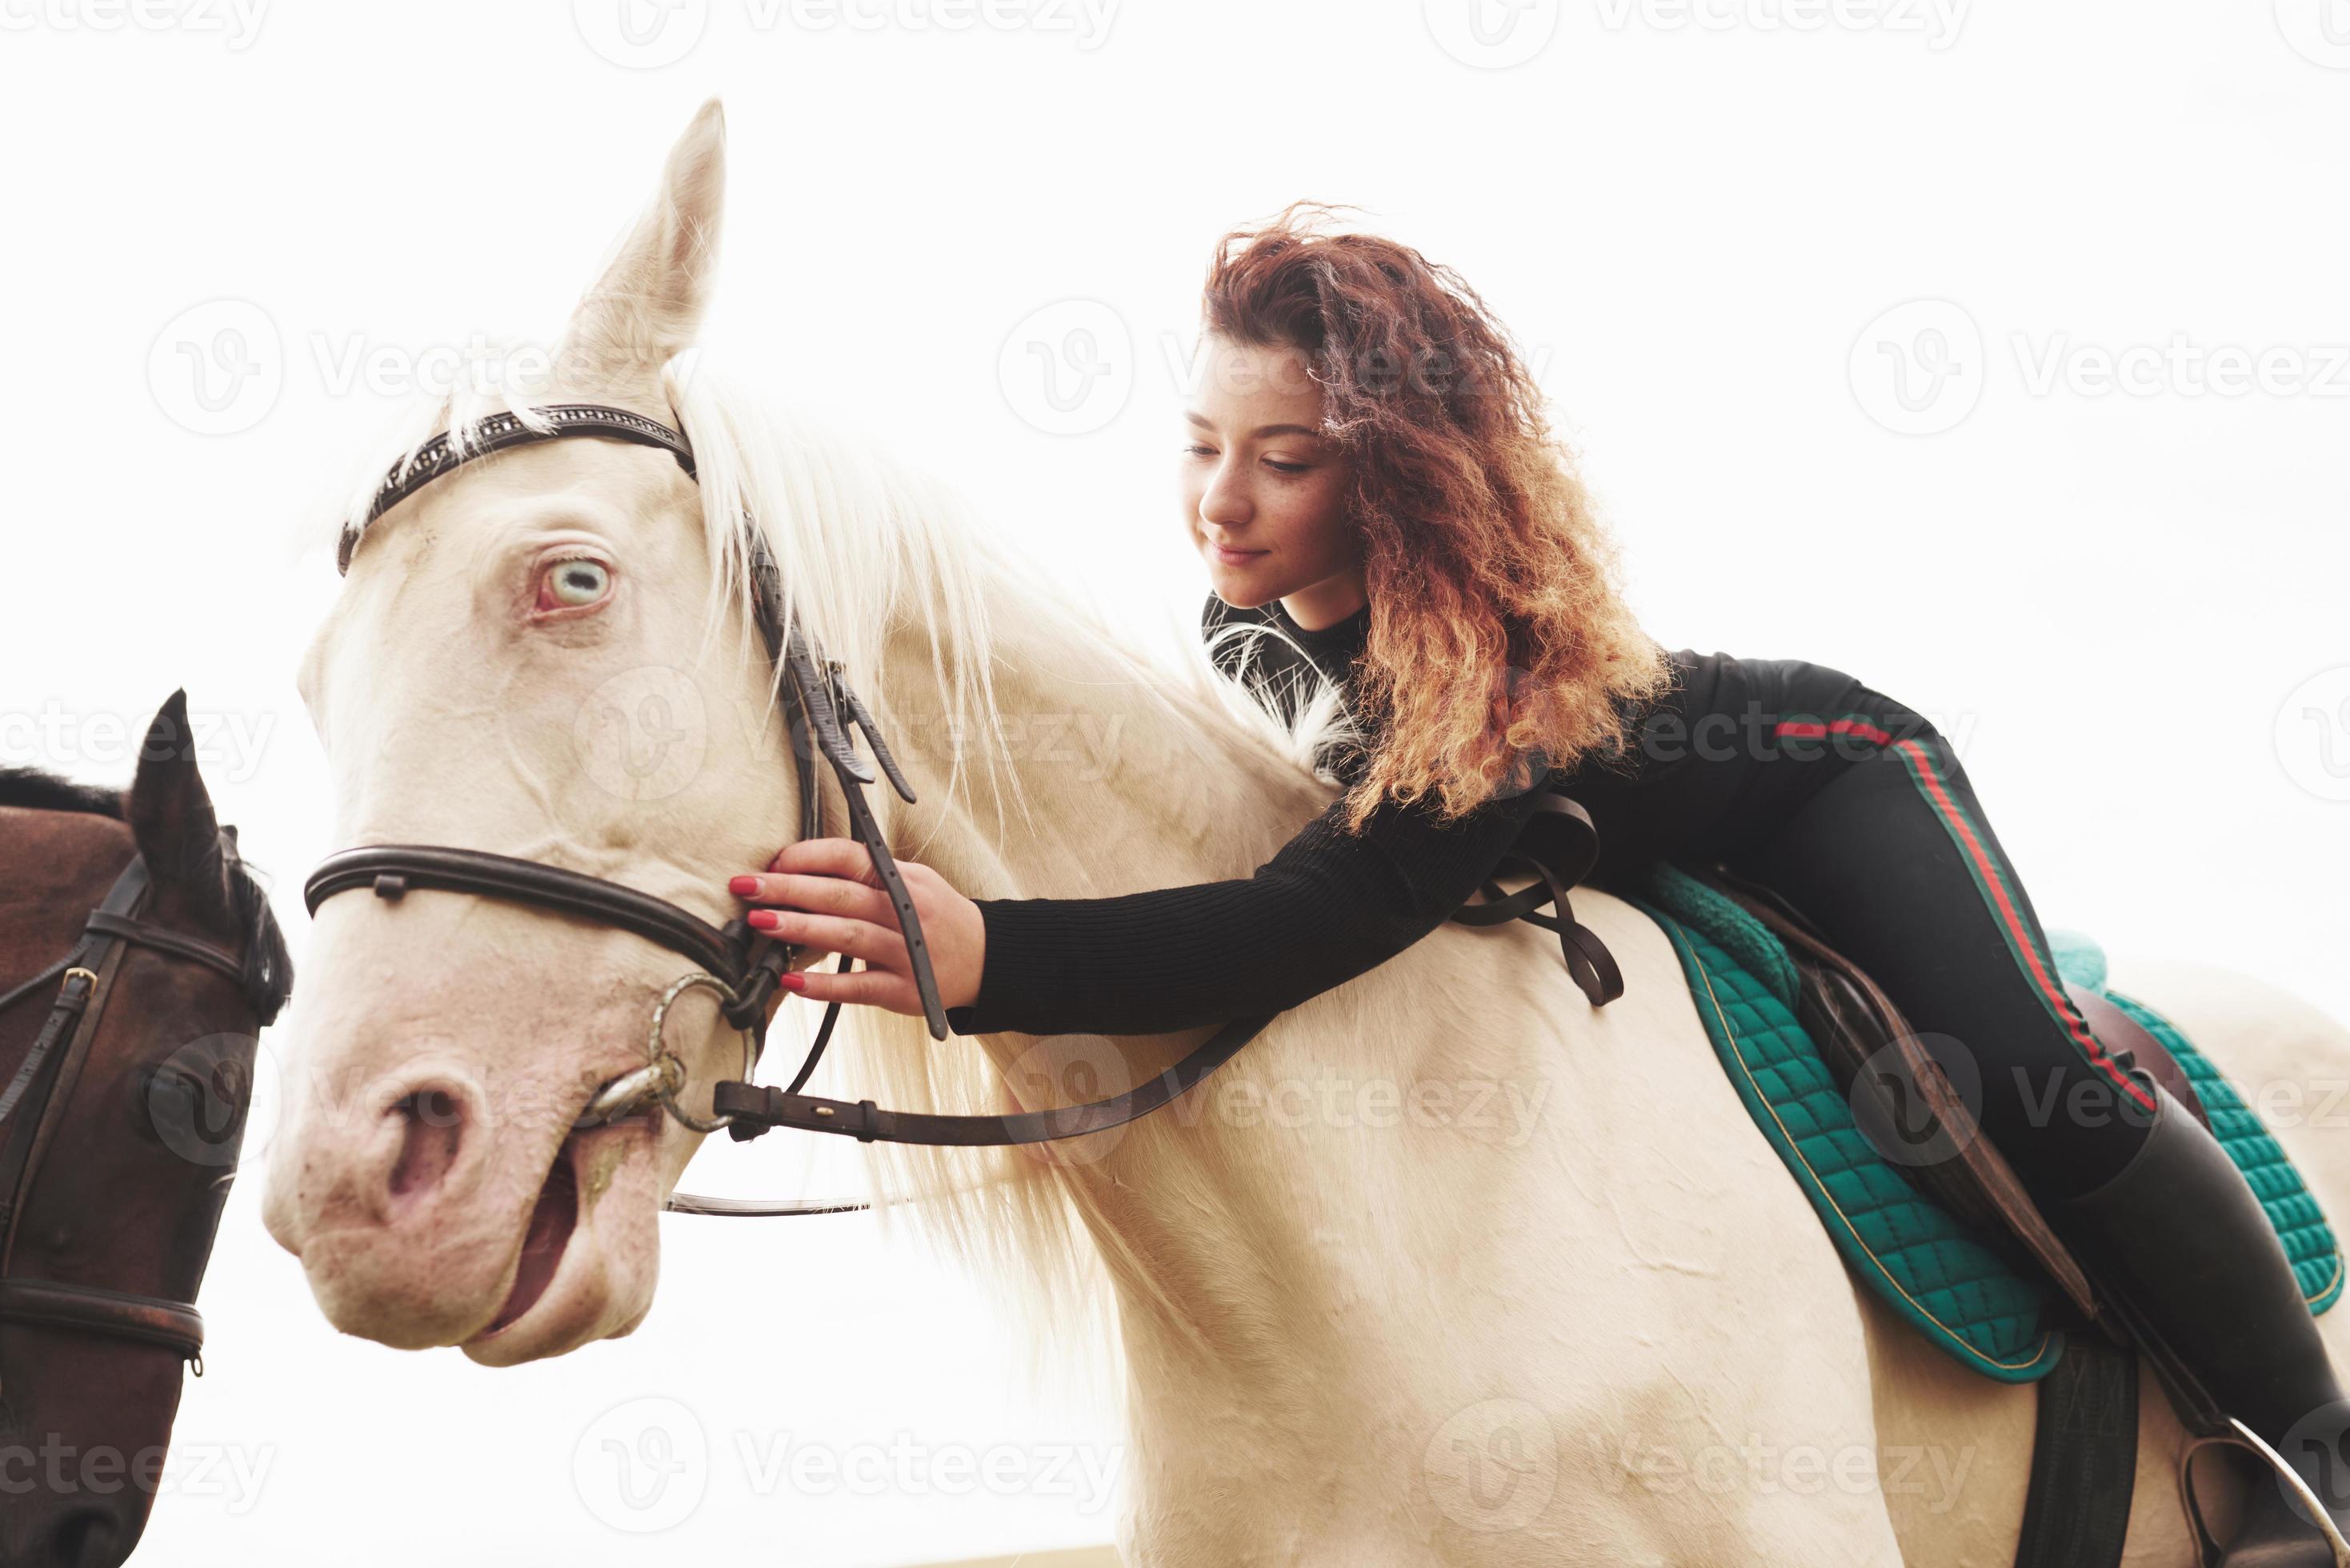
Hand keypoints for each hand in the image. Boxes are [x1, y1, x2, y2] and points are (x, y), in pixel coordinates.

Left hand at [728, 838, 984, 1017]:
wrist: (986, 960)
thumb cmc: (937, 917)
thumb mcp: (913, 883)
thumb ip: (866, 877)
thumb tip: (798, 872)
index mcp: (904, 881)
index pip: (851, 859)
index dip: (809, 857)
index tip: (773, 861)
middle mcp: (905, 913)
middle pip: (841, 895)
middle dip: (789, 889)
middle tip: (747, 886)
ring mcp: (905, 953)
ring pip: (847, 937)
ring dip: (801, 928)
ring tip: (762, 923)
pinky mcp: (903, 991)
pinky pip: (858, 988)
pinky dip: (824, 985)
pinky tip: (791, 981)